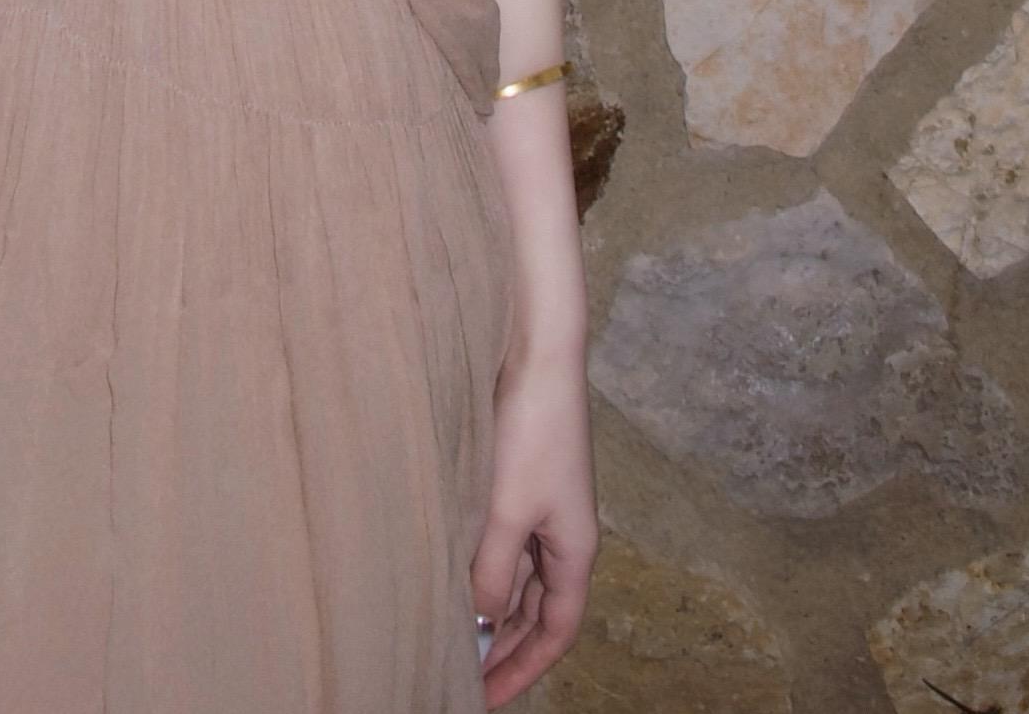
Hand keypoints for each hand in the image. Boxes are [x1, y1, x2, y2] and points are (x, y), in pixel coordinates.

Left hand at [468, 336, 596, 703]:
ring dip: (494, 609)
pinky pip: (508, 543)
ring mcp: (545, 505)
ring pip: (521, 578)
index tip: (487, 698)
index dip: (524, 669)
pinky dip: (486, 568)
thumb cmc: (532, 427)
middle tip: (465, 678)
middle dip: (508, 647)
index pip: (556, 632)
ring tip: (453, 635)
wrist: (537, 351)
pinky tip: (453, 572)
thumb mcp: (508, 509)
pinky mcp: (523, 479)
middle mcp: (565, 534)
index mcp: (575, 549)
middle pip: (540, 611)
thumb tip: (483, 620)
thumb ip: (493, 569)